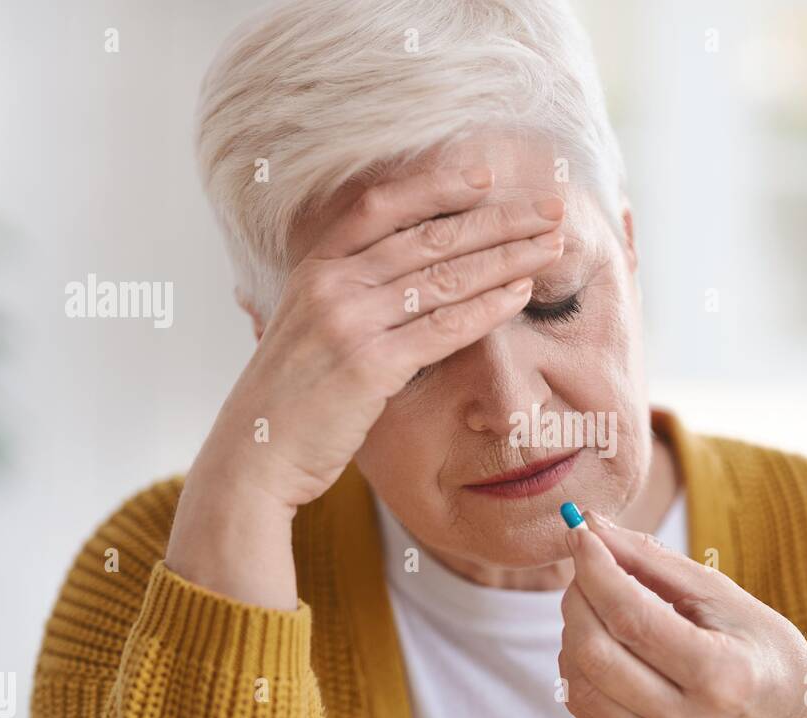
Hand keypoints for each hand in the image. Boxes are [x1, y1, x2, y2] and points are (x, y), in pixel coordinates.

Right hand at [166, 165, 565, 607]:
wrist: (254, 454)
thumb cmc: (289, 397)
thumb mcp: (304, 326)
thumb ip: (342, 294)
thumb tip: (395, 273)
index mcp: (314, 267)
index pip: (381, 206)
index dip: (437, 185)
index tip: (486, 174)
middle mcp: (331, 284)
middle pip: (429, 236)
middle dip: (498, 218)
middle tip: (549, 207)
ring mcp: (349, 322)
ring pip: (445, 276)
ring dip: (507, 257)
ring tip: (551, 245)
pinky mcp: (370, 366)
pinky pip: (443, 327)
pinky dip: (488, 307)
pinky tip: (521, 293)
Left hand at [558, 509, 806, 717]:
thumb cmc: (766, 652)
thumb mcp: (725, 596)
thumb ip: (654, 562)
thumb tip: (592, 527)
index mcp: (720, 676)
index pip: (631, 618)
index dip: (596, 571)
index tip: (581, 535)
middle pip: (595, 652)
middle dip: (578, 597)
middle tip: (589, 568)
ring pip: (580, 682)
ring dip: (573, 630)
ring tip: (595, 604)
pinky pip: (584, 709)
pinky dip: (577, 666)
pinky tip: (597, 641)